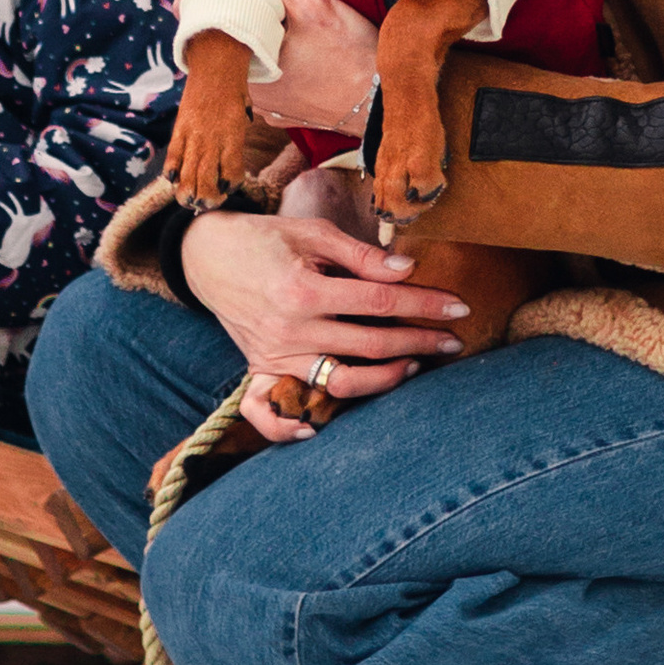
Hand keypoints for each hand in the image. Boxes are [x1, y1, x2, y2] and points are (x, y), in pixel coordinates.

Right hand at [179, 211, 470, 443]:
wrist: (205, 255)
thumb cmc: (265, 238)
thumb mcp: (313, 233)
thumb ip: (361, 256)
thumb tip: (408, 271)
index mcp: (304, 289)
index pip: (380, 302)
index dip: (424, 304)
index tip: (458, 306)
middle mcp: (290, 330)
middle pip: (370, 345)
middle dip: (419, 342)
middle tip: (453, 340)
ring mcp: (273, 355)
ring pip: (340, 383)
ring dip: (384, 379)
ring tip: (413, 366)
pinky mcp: (258, 370)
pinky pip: (268, 413)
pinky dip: (288, 428)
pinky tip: (317, 431)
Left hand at [226, 0, 377, 134]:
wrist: (382, 101)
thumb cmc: (351, 56)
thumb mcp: (311, 4)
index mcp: (241, 65)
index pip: (200, 25)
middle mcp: (245, 92)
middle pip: (219, 43)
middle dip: (225, 12)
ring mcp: (263, 105)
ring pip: (241, 62)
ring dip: (246, 36)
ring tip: (255, 6)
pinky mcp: (282, 110)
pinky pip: (262, 78)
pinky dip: (265, 57)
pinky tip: (279, 39)